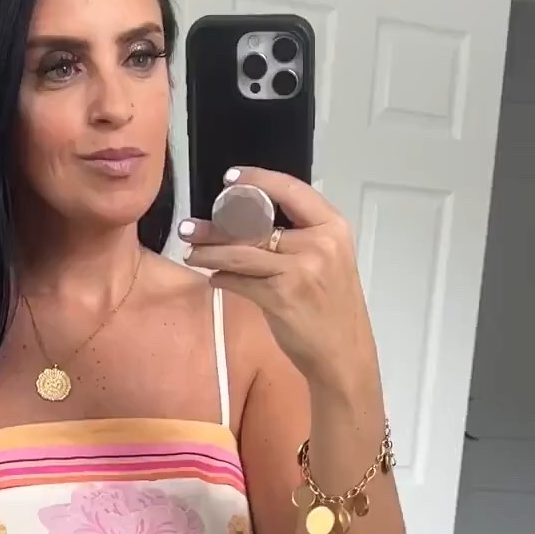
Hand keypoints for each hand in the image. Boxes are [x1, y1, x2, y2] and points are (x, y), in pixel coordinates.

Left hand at [181, 167, 377, 393]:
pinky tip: (214, 278)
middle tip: (190, 226)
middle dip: (217, 226)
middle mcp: (319, 243)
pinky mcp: (280, 295)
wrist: (344, 354)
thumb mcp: (328, 262)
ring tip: (191, 252)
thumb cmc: (333, 309)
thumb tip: (250, 223)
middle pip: (256, 224)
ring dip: (210, 253)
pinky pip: (239, 281)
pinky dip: (222, 279)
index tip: (230, 179)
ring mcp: (300, 269)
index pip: (290, 190)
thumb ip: (300, 238)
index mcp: (333, 227)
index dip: (257, 180)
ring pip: (240, 252)